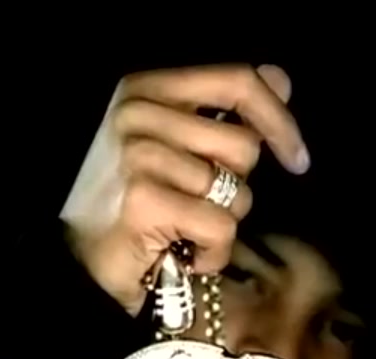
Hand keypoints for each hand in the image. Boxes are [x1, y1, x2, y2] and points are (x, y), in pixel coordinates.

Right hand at [59, 64, 309, 315]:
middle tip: (196, 205)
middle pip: (244, 146)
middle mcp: (138, 114)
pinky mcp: (144, 200)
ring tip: (183, 231)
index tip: (297, 159)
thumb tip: (280, 79)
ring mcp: (139, 156)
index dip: (279, 120)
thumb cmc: (130, 202)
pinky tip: (182, 255)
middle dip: (237, 188)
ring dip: (222, 225)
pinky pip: (221, 228)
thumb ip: (226, 110)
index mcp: (147, 89)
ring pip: (237, 192)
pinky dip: (212, 253)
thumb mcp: (176, 144)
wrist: (77, 261)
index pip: (238, 81)